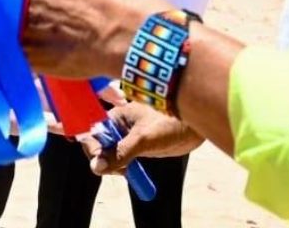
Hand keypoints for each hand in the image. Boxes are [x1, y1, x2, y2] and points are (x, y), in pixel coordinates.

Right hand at [78, 102, 204, 175]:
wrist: (195, 128)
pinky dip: (122, 167)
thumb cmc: (170, 124)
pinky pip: (121, 158)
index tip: (101, 164)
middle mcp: (119, 125)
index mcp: (116, 116)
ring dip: (113, 166)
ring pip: (109, 154)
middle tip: (119, 170)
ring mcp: (127, 136)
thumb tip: (96, 167)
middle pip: (98, 145)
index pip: (93, 133)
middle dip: (103, 160)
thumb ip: (120, 153)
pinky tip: (129, 172)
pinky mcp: (137, 146)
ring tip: (127, 172)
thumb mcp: (143, 140)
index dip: (93, 149)